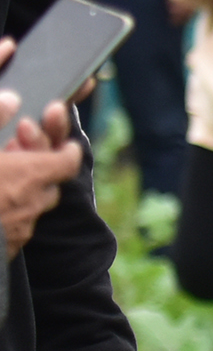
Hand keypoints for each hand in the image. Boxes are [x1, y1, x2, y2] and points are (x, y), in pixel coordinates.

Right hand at [0, 116, 81, 257]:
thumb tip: (13, 100)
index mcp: (28, 175)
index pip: (67, 162)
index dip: (67, 152)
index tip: (67, 146)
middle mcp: (31, 204)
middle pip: (51, 186)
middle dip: (40, 171)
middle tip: (19, 159)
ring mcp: (19, 230)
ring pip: (33, 208)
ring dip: (24, 193)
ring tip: (1, 182)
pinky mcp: (7, 249)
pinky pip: (16, 228)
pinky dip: (9, 214)